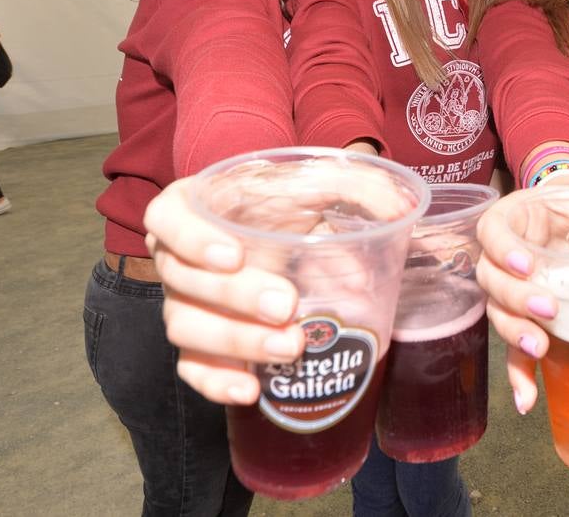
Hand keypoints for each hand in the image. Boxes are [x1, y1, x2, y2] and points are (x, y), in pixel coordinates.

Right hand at [144, 156, 425, 404]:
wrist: (286, 232)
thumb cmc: (293, 201)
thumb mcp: (322, 180)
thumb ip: (361, 184)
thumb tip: (402, 210)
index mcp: (193, 206)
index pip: (166, 219)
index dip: (191, 239)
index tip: (234, 254)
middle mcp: (178, 256)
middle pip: (184, 281)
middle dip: (236, 298)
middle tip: (286, 305)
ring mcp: (184, 302)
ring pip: (186, 327)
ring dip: (236, 341)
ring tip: (290, 346)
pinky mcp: (199, 342)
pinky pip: (192, 368)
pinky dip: (216, 381)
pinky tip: (252, 388)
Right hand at [474, 185, 568, 413]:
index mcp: (514, 221)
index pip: (494, 232)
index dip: (504, 249)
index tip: (528, 263)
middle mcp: (502, 258)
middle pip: (493, 280)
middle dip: (517, 298)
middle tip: (550, 309)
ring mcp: (511, 291)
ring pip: (499, 314)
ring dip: (515, 333)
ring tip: (540, 348)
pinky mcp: (525, 320)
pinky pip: (514, 351)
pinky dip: (519, 375)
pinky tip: (529, 401)